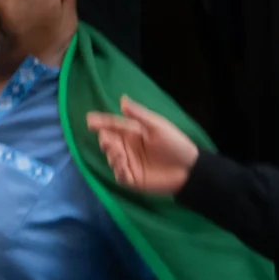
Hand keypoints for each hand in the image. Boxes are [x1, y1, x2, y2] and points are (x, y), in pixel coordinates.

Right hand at [83, 100, 200, 195]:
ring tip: (119, 153)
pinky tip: (124, 166)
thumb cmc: (175, 144)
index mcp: (133, 132)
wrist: (189, 169)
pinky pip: (119, 175)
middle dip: (105, 140)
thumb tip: (122, 100)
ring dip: (112, 155)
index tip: (89, 120)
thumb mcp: (158, 126)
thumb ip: (138, 115)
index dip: (101, 122)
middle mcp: (128, 147)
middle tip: (107, 139)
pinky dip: (119, 171)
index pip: (113, 126)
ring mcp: (129, 163)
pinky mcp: (133, 179)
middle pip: (109, 142)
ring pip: (111, 158)